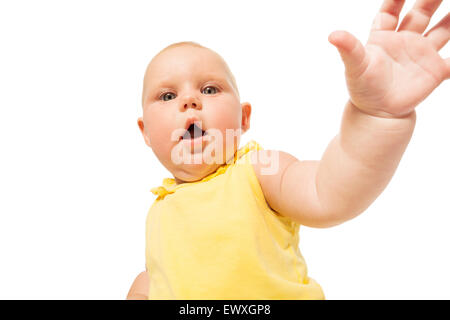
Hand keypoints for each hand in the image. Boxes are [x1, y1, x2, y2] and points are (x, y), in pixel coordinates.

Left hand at [329, 0, 449, 117]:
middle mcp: (405, 40)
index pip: (392, 8)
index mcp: (384, 36)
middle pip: (422, 12)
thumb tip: (333, 35)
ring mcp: (421, 54)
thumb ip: (349, 49)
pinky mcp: (435, 71)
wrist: (378, 113)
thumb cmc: (363, 88)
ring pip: (443, 29)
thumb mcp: (355, 66)